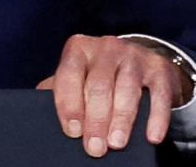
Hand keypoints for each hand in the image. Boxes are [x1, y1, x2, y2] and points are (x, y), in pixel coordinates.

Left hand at [36, 35, 191, 158]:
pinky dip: (156, 117)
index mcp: (79, 49)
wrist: (141, 62)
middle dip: (96, 119)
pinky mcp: (159, 68)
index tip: (72, 131)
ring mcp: (134, 56)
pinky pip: (158, 94)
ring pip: (126, 88)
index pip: (69, 75)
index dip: (69, 104)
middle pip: (98, 85)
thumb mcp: (78, 75)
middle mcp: (106, 47)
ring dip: (121, 119)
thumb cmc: (100, 75)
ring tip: (116, 143)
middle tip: (95, 148)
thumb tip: (36, 108)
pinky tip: (151, 136)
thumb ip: (60, 88)